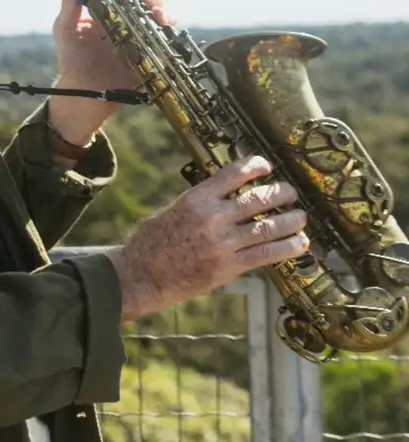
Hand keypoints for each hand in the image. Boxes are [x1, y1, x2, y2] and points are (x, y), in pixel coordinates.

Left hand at [48, 0, 169, 145]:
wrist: (82, 92)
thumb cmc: (71, 60)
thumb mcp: (65, 30)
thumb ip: (68, 6)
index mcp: (109, 11)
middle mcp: (127, 21)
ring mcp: (140, 37)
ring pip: (160, 16)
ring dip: (163, 9)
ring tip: (156, 12)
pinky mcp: (149, 55)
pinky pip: (165, 40)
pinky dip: (168, 31)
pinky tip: (162, 27)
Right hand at [108, 156, 308, 319]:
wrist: (140, 275)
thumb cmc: (151, 243)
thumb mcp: (172, 211)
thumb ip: (200, 203)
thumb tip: (225, 196)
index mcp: (195, 199)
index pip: (232, 174)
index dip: (255, 166)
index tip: (267, 166)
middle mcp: (211, 218)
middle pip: (257, 199)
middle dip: (280, 193)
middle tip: (291, 192)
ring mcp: (222, 244)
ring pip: (267, 227)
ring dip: (290, 220)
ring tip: (301, 217)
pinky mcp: (228, 267)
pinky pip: (266, 254)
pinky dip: (287, 247)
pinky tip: (300, 243)